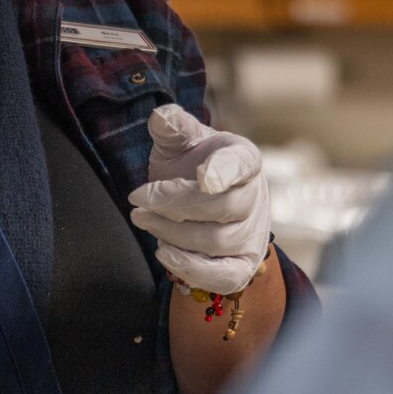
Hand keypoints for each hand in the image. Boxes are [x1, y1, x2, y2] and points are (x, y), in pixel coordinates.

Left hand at [127, 105, 270, 293]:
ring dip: (174, 234)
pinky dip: (194, 270)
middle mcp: (255, 197)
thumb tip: (161, 116)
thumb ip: (172, 128)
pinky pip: (227, 277)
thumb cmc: (191, 167)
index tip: (203, 176)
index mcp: (243, 158)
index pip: (240, 164)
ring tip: (143, 220)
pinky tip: (164, 254)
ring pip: (219, 242)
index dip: (224, 171)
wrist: (200, 203)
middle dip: (175, 206)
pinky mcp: (243, 265)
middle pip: (224, 207)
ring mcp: (253, 234)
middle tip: (137, 202)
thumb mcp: (179, 143)